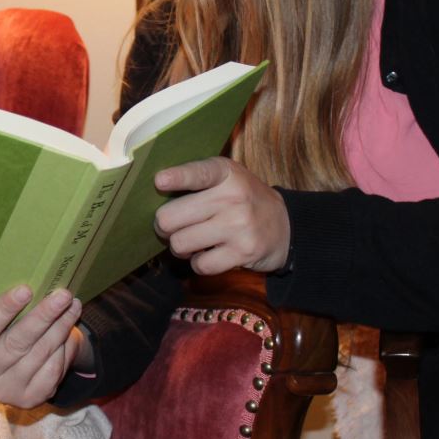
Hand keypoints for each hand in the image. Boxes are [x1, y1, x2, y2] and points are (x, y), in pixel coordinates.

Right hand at [0, 285, 84, 407]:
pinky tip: (68, 331)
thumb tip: (30, 285)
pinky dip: (63, 348)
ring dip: (60, 327)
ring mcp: (4, 391)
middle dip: (43, 316)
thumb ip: (1, 309)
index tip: (26, 289)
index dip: (4, 309)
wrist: (13, 366)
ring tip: (72, 305)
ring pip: (39, 354)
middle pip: (16, 343)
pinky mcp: (27, 400)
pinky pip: (52, 370)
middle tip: (62, 295)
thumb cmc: (1, 332)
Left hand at [153, 157, 290, 274]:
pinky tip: (207, 254)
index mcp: (225, 173)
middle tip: (170, 227)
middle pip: (170, 217)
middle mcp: (232, 197)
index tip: (159, 181)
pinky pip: (200, 264)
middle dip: (163, 226)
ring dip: (179, 246)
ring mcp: (239, 225)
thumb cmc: (243, 199)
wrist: (285, 226)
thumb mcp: (227, 178)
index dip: (177, 178)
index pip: (198, 173)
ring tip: (190, 241)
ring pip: (180, 243)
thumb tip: (154, 192)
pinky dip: (198, 263)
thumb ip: (196, 180)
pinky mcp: (243, 252)